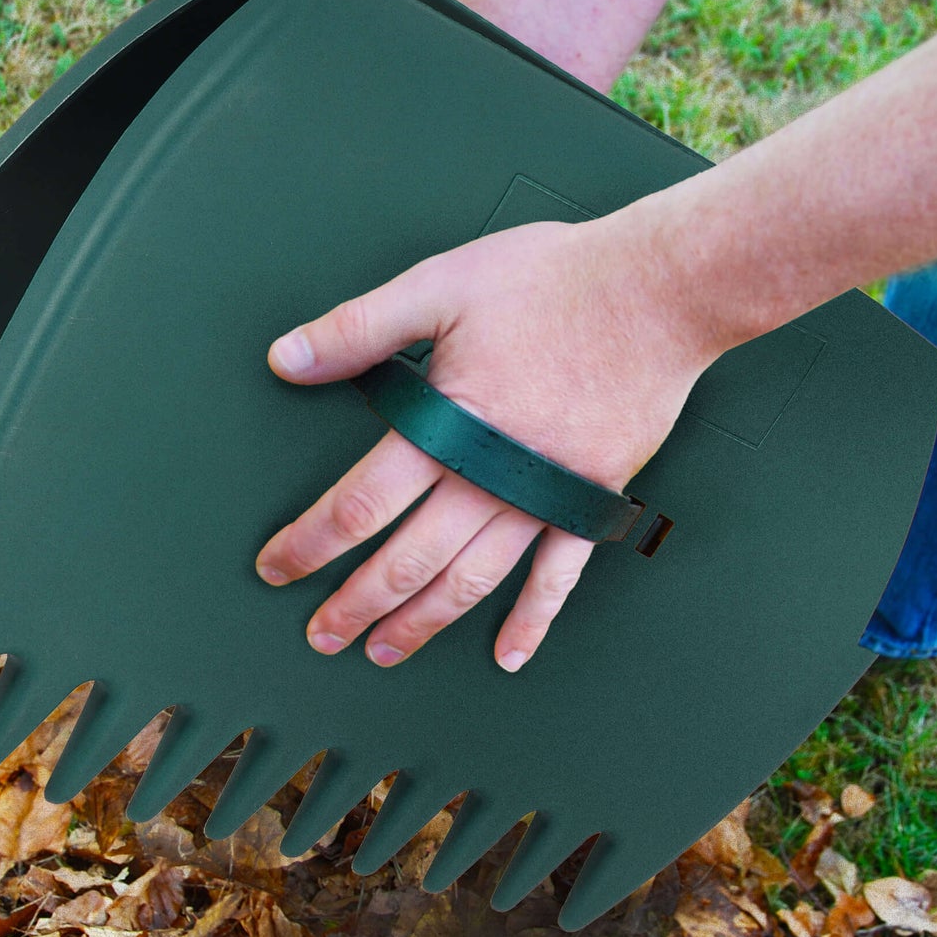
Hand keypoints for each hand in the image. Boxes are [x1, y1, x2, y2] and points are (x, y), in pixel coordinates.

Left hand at [256, 202, 728, 670]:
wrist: (659, 293)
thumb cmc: (554, 281)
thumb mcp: (440, 285)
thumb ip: (358, 329)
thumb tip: (287, 357)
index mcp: (447, 428)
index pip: (358, 507)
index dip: (310, 544)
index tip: (277, 568)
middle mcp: (490, 478)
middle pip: (407, 561)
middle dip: (357, 604)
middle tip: (322, 635)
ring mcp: (542, 498)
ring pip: (470, 582)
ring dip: (423, 623)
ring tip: (384, 652)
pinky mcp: (588, 502)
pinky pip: (558, 578)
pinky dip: (532, 621)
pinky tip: (508, 655)